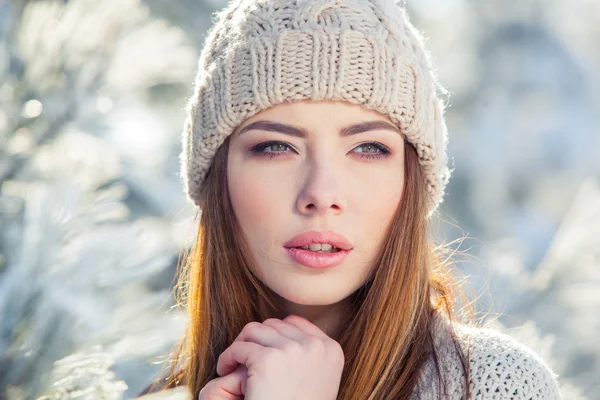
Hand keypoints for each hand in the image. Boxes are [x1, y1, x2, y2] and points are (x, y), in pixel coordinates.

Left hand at [201, 314, 344, 399]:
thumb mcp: (318, 379)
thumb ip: (310, 354)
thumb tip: (286, 325)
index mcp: (331, 349)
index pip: (294, 322)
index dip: (274, 335)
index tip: (262, 352)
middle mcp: (315, 346)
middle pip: (273, 324)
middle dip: (256, 340)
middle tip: (244, 360)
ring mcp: (293, 350)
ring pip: (253, 330)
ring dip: (240, 346)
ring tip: (233, 364)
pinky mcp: (268, 359)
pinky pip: (238, 347)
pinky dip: (227, 358)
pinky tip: (224, 370)